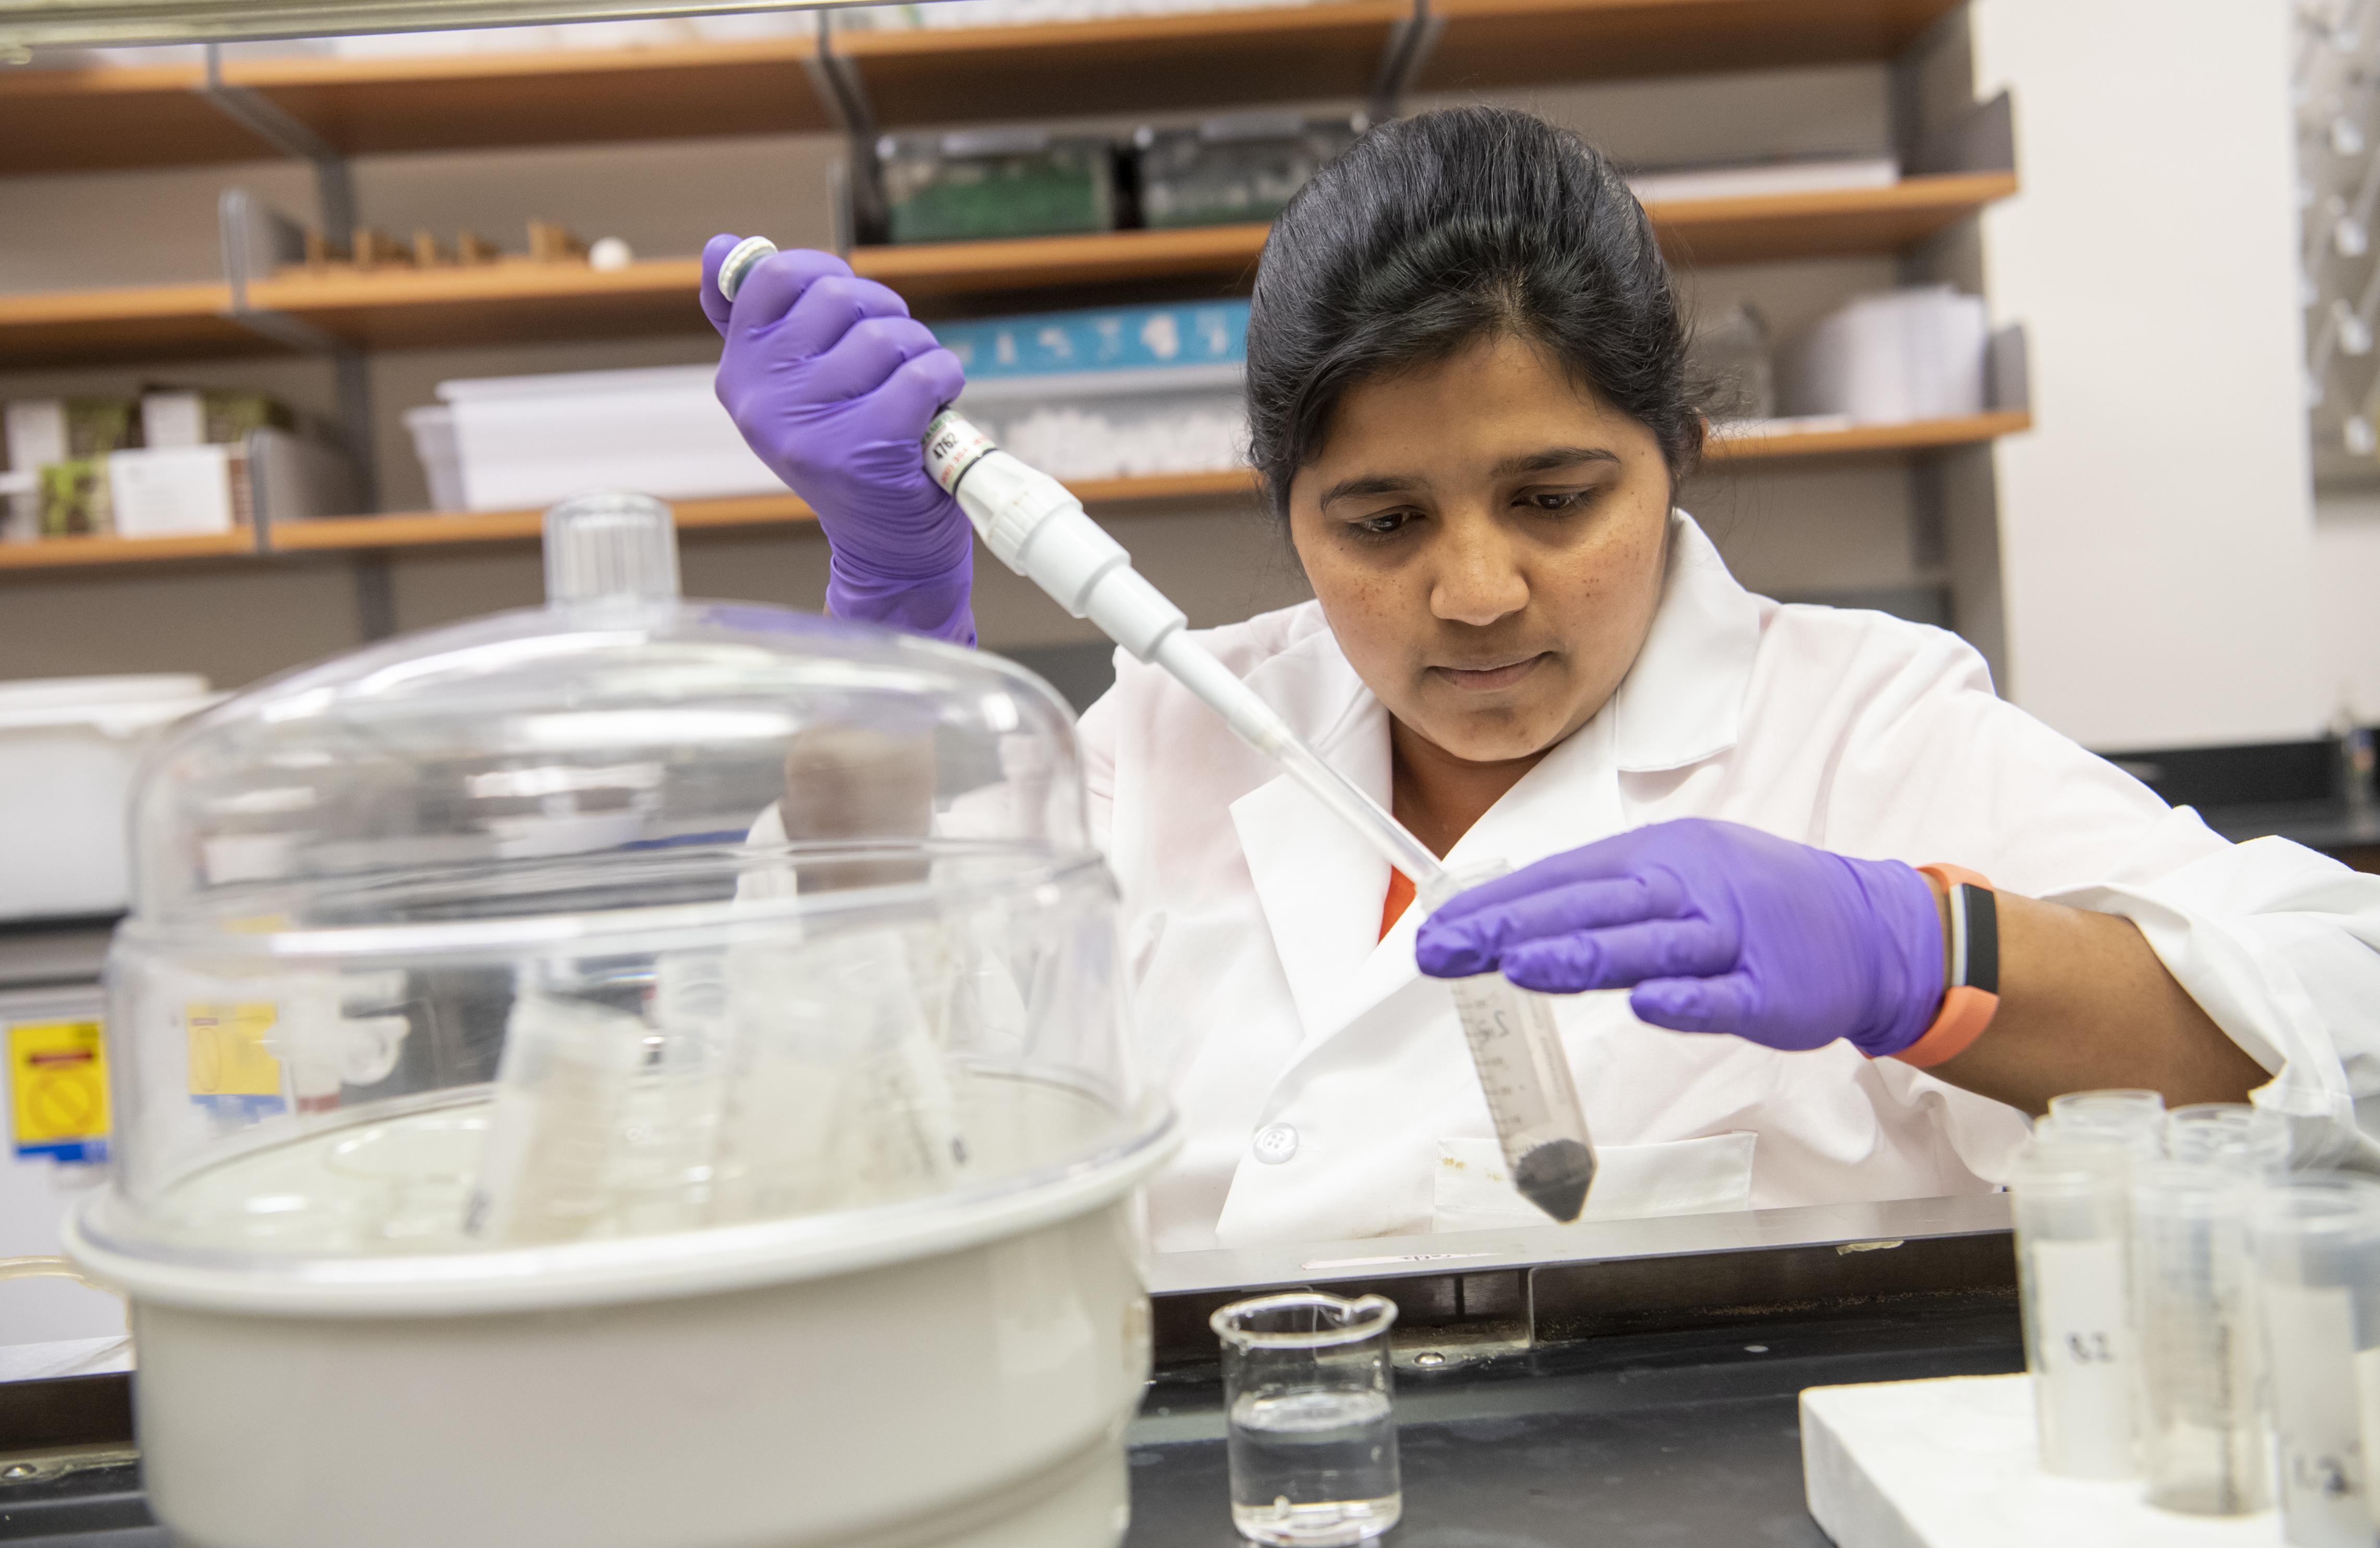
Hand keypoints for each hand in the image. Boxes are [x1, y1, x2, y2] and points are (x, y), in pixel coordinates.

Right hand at [701, 234, 975, 643]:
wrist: (884, 545)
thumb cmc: (847, 449)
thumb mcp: (790, 387)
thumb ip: (758, 320)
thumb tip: (719, 246)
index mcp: (739, 374)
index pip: (776, 276)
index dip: (829, 274)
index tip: (851, 307)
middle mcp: (763, 402)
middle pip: (839, 298)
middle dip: (885, 313)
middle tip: (895, 353)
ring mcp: (810, 430)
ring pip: (886, 337)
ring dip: (919, 351)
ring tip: (915, 386)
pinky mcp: (864, 452)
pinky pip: (922, 374)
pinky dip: (944, 378)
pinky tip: (938, 401)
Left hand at [1414, 818, 1944, 1057]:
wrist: (1865, 924)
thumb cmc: (1748, 903)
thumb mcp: (1674, 879)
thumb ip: (1601, 902)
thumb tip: (1512, 920)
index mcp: (1656, 858)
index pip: (1562, 881)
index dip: (1496, 907)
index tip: (1436, 932)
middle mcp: (1687, 889)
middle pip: (1593, 907)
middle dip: (1514, 928)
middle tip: (1446, 951)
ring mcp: (1731, 938)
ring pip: (1651, 945)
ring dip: (1583, 955)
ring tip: (1518, 968)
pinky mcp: (1772, 990)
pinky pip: (1724, 995)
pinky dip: (1686, 1000)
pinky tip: (1646, 1005)